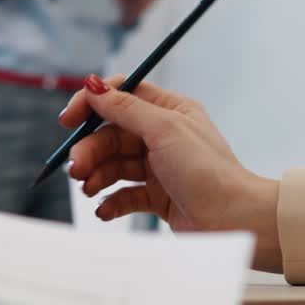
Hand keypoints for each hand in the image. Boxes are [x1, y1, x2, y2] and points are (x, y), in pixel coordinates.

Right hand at [60, 75, 281, 271]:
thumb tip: (93, 84)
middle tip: (76, 168)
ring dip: (96, 175)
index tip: (68, 119)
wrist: (235, 220)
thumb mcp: (164, 130)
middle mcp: (163, 136)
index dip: (92, 104)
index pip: (122, 96)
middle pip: (112, 134)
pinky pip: (124, 194)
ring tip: (88, 189)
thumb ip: (125, 108)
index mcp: (169, 111)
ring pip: (114, 164)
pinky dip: (110, 201)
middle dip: (90, 150)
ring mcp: (160, 167)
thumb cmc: (207, 171)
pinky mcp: (158, 196)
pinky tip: (104, 210)